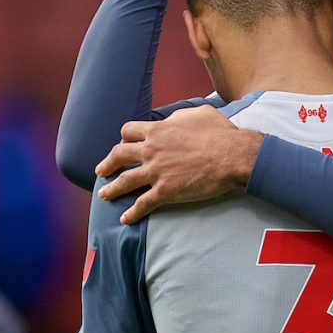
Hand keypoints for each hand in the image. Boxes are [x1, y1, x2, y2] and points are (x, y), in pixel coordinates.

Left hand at [95, 106, 262, 223]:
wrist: (231, 156)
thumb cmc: (220, 133)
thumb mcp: (198, 113)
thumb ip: (180, 115)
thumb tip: (174, 119)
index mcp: (158, 130)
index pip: (129, 131)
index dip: (123, 138)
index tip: (123, 144)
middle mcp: (151, 150)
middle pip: (119, 155)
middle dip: (107, 164)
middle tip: (101, 171)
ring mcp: (156, 172)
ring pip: (124, 181)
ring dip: (112, 189)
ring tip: (104, 194)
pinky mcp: (165, 192)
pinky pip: (142, 204)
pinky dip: (131, 213)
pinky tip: (125, 219)